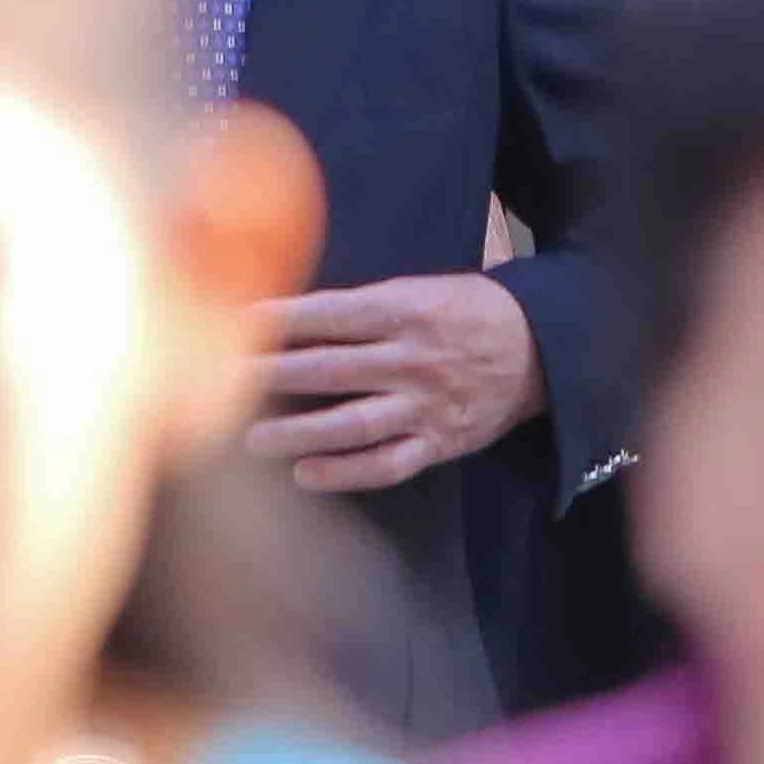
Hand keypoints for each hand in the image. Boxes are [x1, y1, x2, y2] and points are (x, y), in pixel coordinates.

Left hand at [245, 273, 544, 494]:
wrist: (539, 349)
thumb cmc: (465, 311)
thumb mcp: (420, 289)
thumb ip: (364, 306)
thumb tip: (292, 317)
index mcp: (406, 310)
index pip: (331, 314)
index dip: (281, 318)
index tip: (234, 321)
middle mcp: (413, 359)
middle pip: (331, 369)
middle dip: (273, 374)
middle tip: (224, 380)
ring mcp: (425, 406)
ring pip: (353, 424)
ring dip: (299, 433)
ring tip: (253, 439)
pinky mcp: (438, 443)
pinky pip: (387, 464)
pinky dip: (346, 473)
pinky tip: (306, 474)